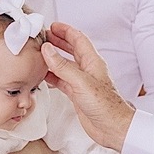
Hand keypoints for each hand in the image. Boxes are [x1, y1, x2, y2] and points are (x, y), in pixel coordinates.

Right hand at [43, 22, 134, 150]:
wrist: (113, 127)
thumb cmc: (105, 105)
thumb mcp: (81, 82)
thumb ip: (63, 66)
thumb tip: (48, 50)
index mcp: (92, 62)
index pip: (78, 40)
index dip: (66, 31)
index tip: (53, 26)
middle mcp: (87, 70)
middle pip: (71, 50)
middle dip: (58, 41)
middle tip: (44, 36)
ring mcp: (82, 82)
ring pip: (65, 65)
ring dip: (53, 58)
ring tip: (40, 52)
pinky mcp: (77, 94)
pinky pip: (62, 80)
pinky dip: (52, 76)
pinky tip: (43, 75)